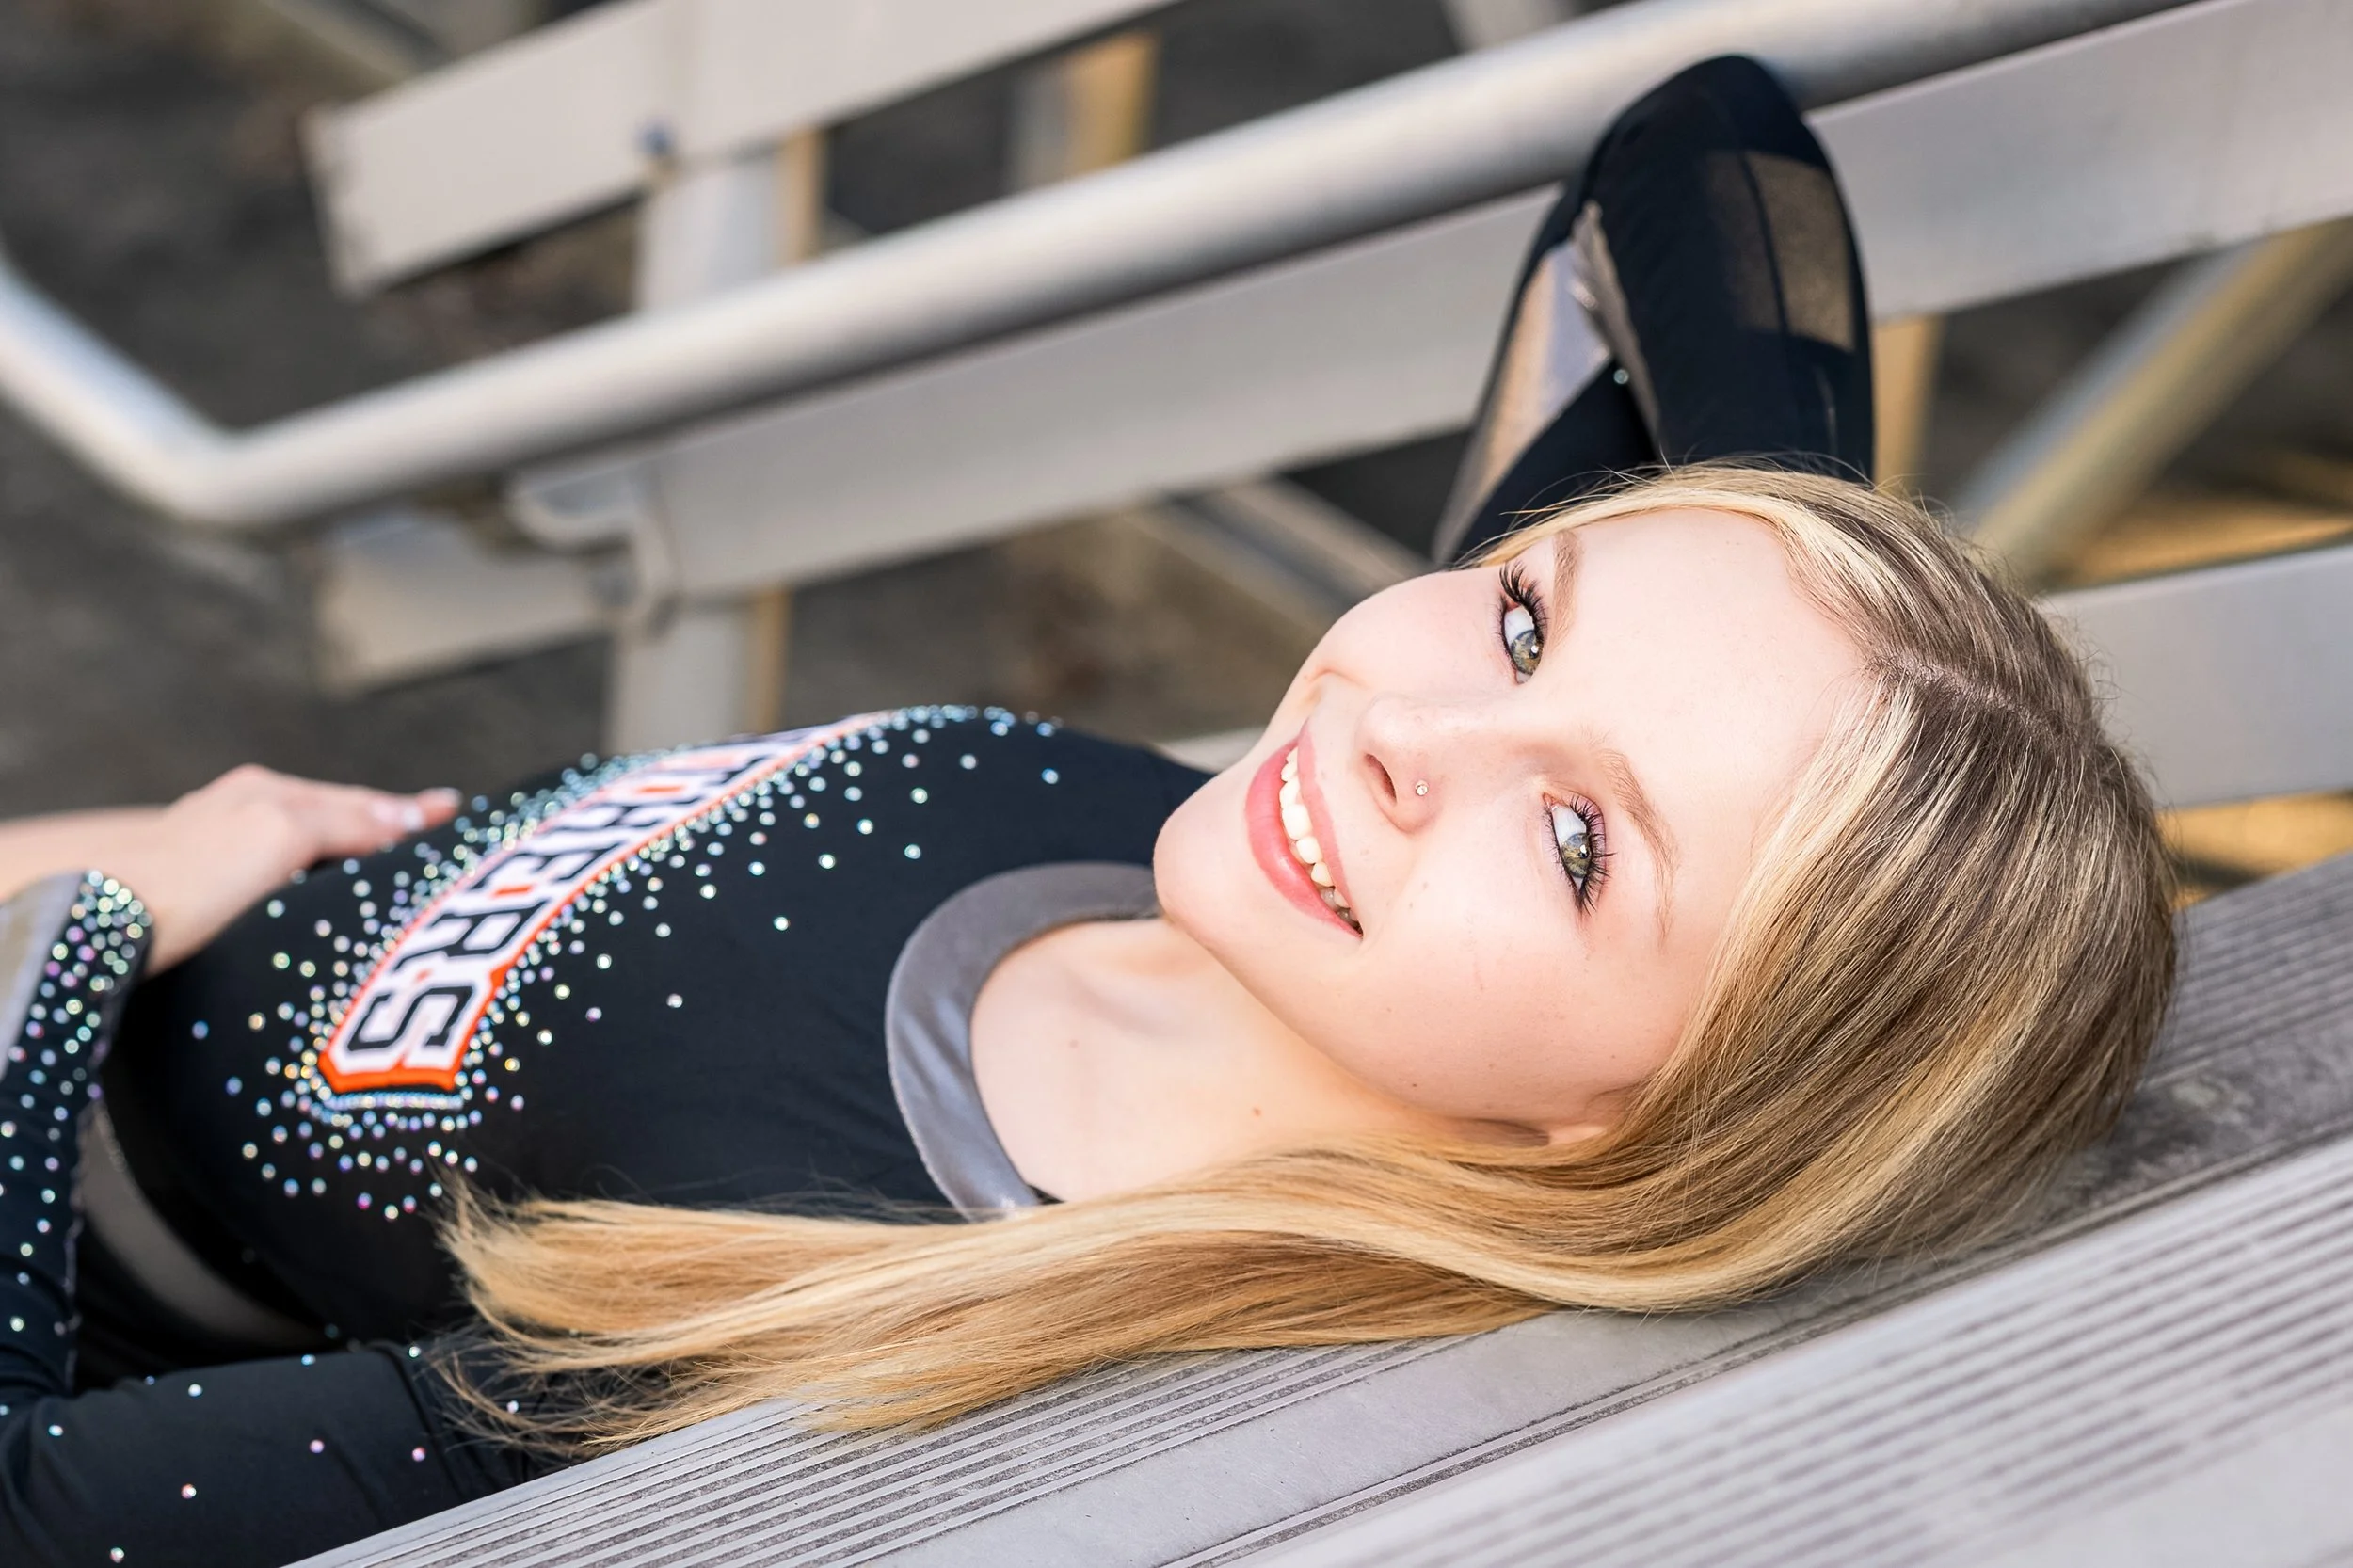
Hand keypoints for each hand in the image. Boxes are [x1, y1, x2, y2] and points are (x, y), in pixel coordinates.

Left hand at [45, 767, 460, 971]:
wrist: (102, 921)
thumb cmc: (190, 876)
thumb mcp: (286, 831)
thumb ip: (350, 819)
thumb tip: (413, 815)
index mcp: (264, 791)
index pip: (359, 800)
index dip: (409, 811)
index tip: (457, 814)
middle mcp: (241, 816)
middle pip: (331, 823)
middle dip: (382, 832)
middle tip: (432, 846)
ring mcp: (219, 858)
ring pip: (302, 857)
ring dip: (346, 865)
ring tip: (386, 882)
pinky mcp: (203, 903)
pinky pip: (277, 889)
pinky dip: (312, 892)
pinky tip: (315, 912)